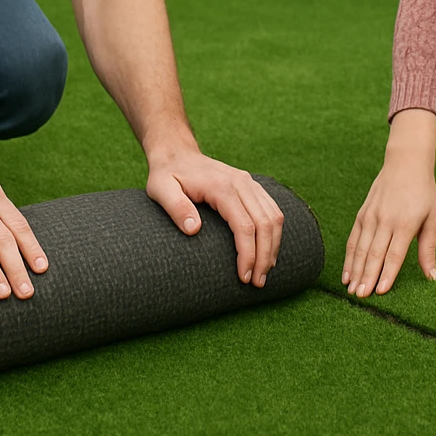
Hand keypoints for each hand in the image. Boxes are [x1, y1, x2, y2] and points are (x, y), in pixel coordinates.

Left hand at [145, 147, 284, 287]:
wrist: (177, 153)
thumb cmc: (167, 175)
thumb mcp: (160, 189)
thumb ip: (176, 207)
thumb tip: (194, 230)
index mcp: (222, 186)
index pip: (244, 225)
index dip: (248, 253)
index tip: (244, 277)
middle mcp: (241, 183)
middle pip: (265, 223)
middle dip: (265, 256)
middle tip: (258, 283)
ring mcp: (249, 183)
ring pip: (274, 216)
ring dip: (273, 246)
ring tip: (265, 273)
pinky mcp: (252, 186)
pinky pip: (272, 210)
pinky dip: (274, 233)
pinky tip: (268, 251)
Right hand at [343, 108, 435, 297]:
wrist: (405, 163)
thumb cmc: (423, 193)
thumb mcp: (432, 219)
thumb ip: (428, 249)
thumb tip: (432, 277)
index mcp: (406, 223)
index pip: (395, 254)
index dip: (387, 273)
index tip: (381, 291)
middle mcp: (386, 220)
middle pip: (374, 253)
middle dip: (367, 277)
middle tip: (361, 297)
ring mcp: (371, 216)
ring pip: (360, 248)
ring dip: (355, 270)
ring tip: (351, 290)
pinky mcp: (362, 214)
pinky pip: (353, 239)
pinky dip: (348, 257)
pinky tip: (346, 274)